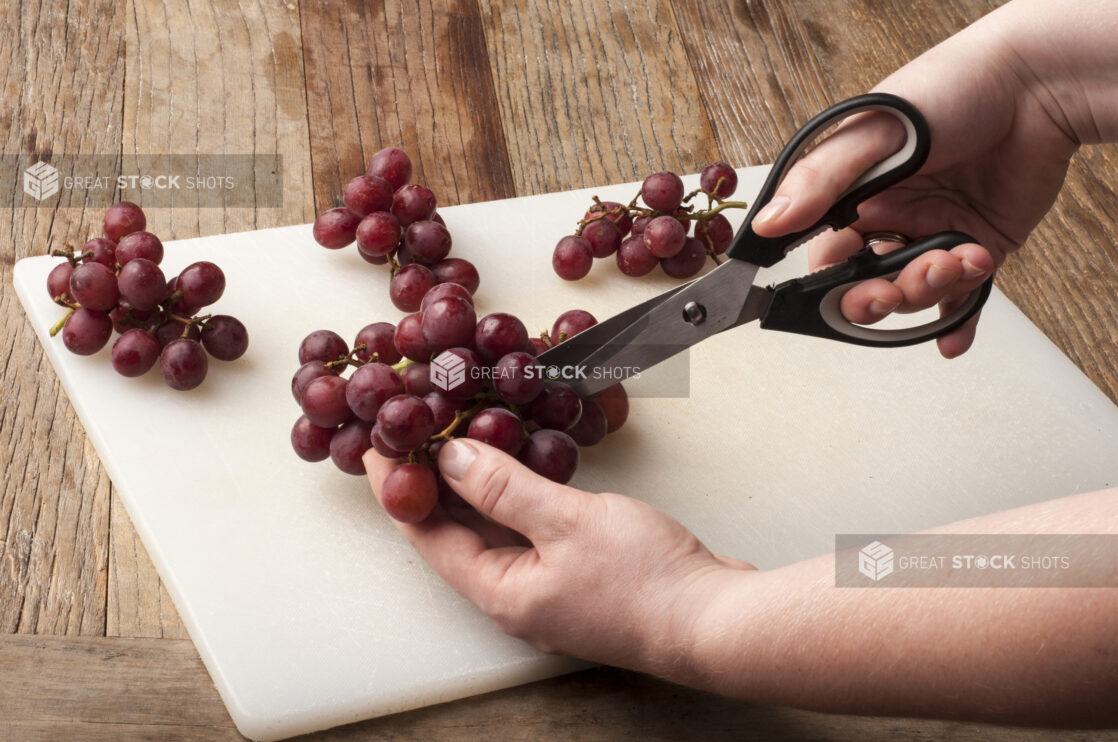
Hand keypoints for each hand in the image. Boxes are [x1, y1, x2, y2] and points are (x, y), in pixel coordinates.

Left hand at [363, 440, 755, 676]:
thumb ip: (504, 487)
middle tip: (410, 432)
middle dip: (429, 481)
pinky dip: (514, 493)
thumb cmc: (647, 583)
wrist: (716, 618)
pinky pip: (529, 527)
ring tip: (455, 436)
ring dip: (472, 483)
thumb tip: (452, 457)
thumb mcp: (566, 521)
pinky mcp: (578, 574)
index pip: (425, 534)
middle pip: (454, 533)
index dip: (396, 487)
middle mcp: (516, 595)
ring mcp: (548, 587)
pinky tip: (518, 463)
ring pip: (492, 528)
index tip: (375, 445)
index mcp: (500, 592)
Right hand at [751, 16, 1079, 357]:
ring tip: (958, 258)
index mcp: (854, 194)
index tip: (846, 287)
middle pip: (868, 284)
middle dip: (880, 297)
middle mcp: (891, 217)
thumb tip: (770, 223)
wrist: (1037, 85)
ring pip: (916, 292)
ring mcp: (935, 233)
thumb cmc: (953, 88)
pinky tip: (954, 339)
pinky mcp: (980, 244)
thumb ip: (820, 183)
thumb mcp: (873, 133)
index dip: (831, 281)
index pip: (826, 256)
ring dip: (931, 290)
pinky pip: (963, 296)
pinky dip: (958, 321)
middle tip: (894, 291)